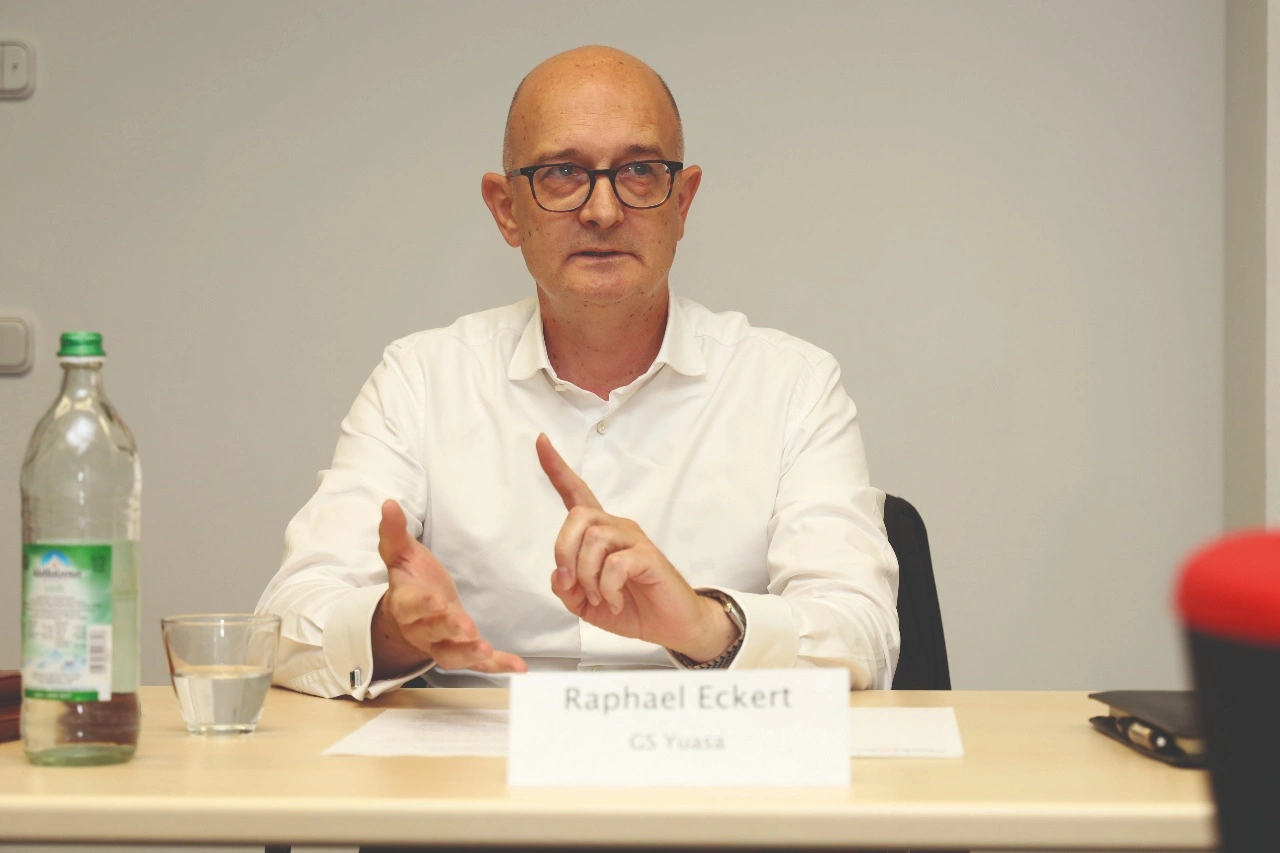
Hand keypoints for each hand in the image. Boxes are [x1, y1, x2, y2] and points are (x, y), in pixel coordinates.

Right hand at [372, 499, 526, 678]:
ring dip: (468, 654)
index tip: (436, 600)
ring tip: (486, 650)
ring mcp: (439, 643)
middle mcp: (420, 629)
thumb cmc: (409, 579)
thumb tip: (388, 504)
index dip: (422, 605)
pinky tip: (519, 667)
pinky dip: (497, 666)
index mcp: (405, 604)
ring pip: (450, 655)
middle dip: (448, 629)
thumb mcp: (400, 554)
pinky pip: (477, 665)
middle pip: (432, 633)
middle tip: (467, 628)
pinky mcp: (460, 650)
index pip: (411, 606)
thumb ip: (394, 532)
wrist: (408, 612)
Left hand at [535, 434, 738, 661]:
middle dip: (564, 551)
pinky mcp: (649, 556)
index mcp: (599, 533)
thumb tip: (559, 574)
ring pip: (594, 540)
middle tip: (571, 583)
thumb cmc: (632, 607)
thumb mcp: (586, 604)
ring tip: (600, 597)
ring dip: (587, 577)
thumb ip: (567, 589)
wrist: (670, 627)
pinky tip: (615, 600)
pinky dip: (608, 588)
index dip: (556, 468)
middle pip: (577, 516)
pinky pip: (616, 564)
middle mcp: (616, 528)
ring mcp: (634, 540)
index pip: (576, 493)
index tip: (541, 441)